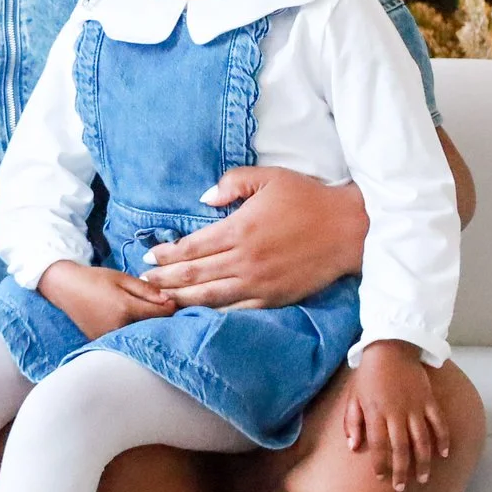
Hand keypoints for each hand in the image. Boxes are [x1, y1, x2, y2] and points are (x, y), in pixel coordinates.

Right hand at [38, 261, 175, 340]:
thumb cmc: (95, 279)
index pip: (158, 314)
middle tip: (163, 309)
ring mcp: (108, 337)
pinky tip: (130, 322)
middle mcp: (118, 326)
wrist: (65, 287)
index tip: (174, 302)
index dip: (170, 308)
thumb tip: (169, 300)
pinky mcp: (101, 341)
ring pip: (137, 334)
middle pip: (149, 326)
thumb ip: (146, 289)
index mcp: (125, 308)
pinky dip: (130, 331)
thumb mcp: (122, 278)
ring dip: (145, 326)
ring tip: (146, 315)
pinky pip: (123, 338)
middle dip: (158, 319)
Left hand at [140, 168, 366, 307]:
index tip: (148, 255)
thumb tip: (204, 200)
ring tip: (161, 301)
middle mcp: (244, 260)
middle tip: (143, 281)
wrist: (348, 229)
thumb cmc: (308, 198)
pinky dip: (213, 313)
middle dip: (165, 279)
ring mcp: (259, 283)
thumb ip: (232, 183)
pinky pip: (236, 309)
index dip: (167, 253)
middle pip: (194, 275)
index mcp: (239, 229)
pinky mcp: (274, 298)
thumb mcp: (269, 177)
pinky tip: (198, 313)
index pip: (192, 247)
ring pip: (210, 297)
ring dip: (182, 299)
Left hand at [342, 340, 450, 490]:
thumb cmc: (369, 374)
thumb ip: (352, 422)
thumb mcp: (354, 396)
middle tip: (402, 487)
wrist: (391, 346)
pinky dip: (442, 439)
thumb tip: (353, 447)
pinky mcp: (429, 399)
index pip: (379, 445)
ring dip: (423, 462)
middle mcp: (397, 413)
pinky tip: (443, 454)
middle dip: (402, 470)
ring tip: (423, 478)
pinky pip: (438, 423)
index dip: (381, 464)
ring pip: (422, 440)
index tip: (381, 478)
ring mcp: (415, 406)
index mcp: (376, 412)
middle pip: (401, 448)